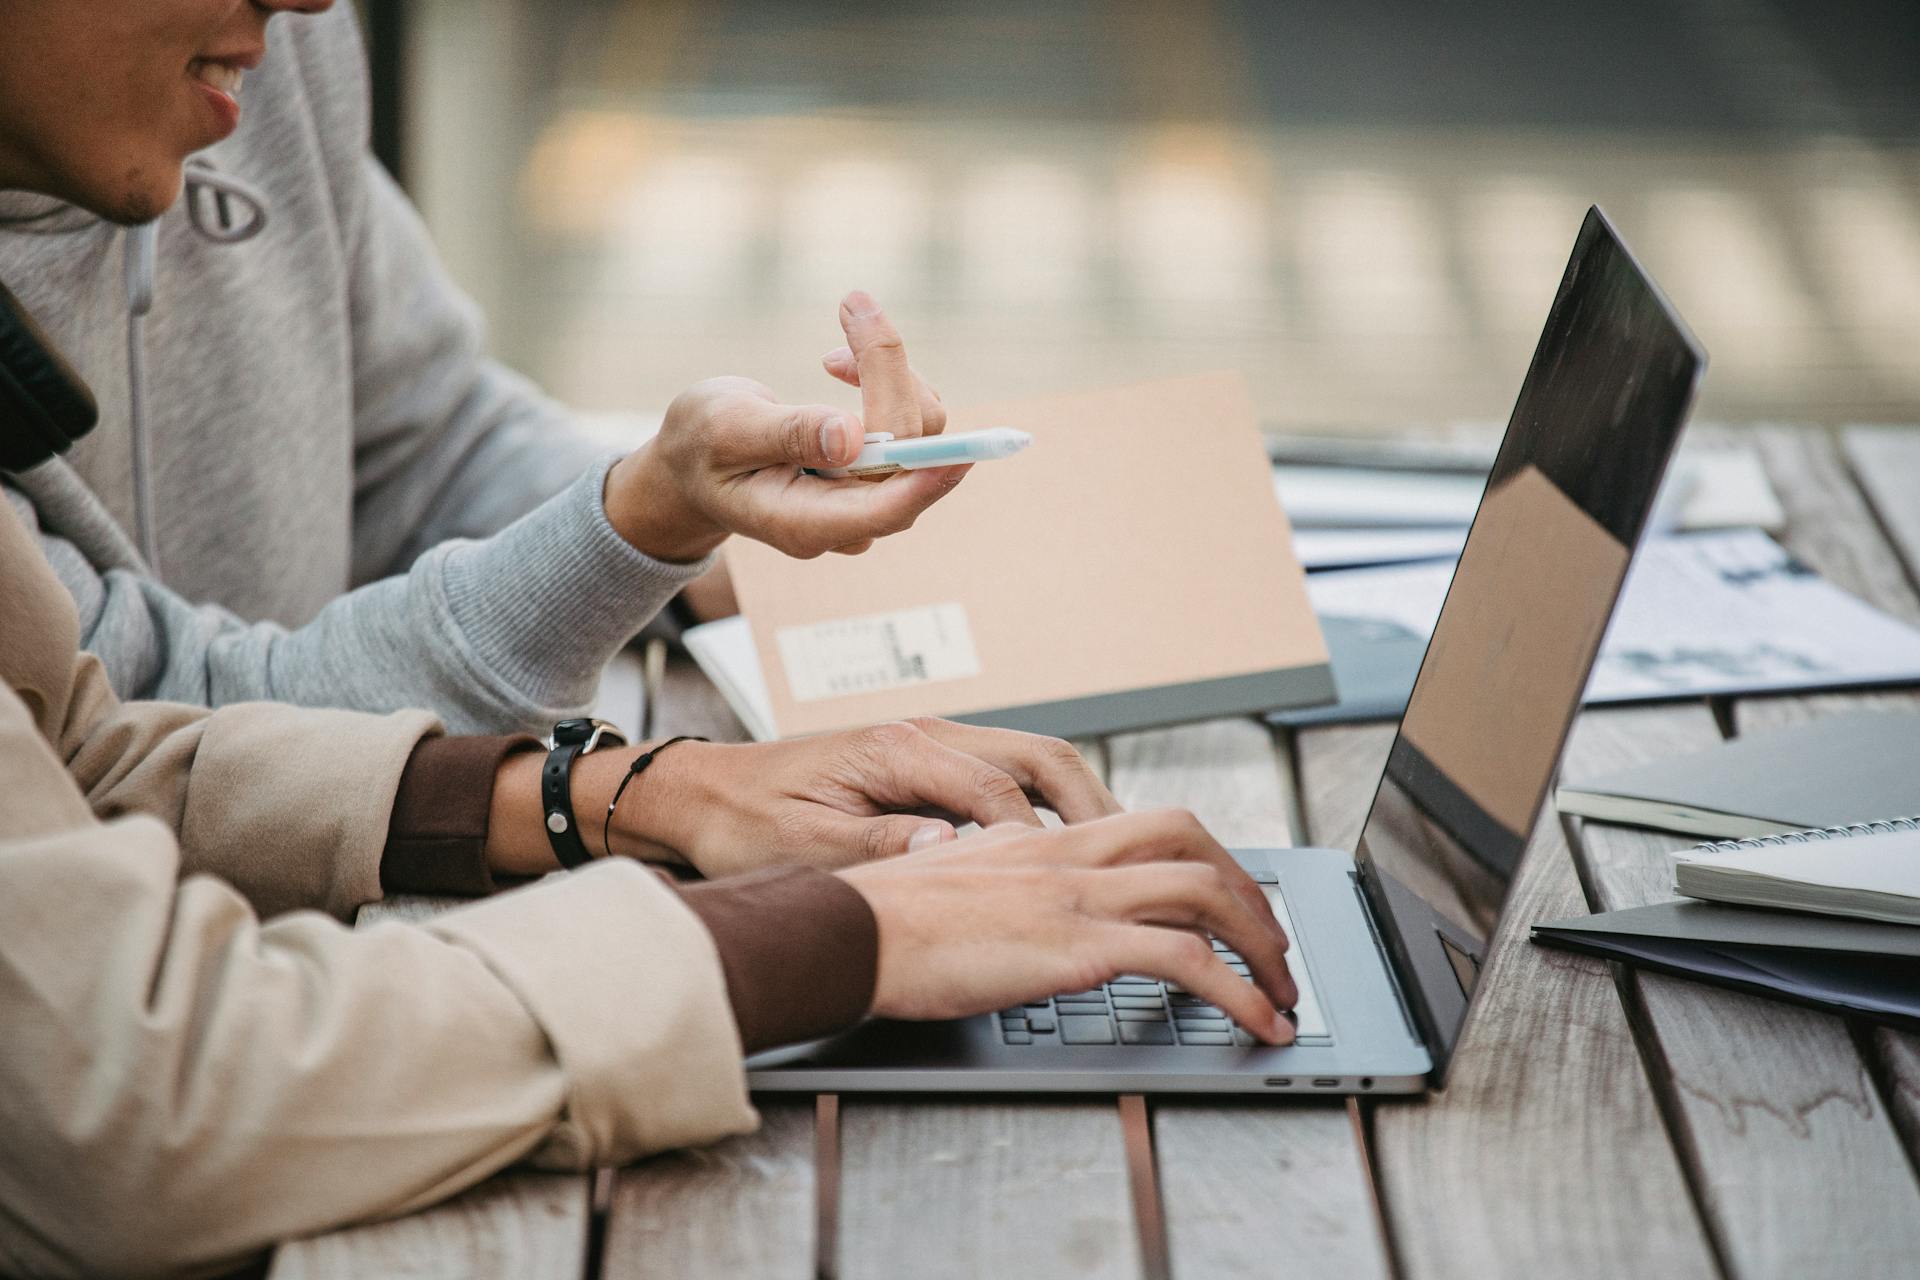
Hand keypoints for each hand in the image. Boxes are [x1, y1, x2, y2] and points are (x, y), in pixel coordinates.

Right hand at [603, 291, 960, 562]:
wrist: (693, 463)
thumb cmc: (700, 446)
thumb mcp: (724, 430)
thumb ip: (786, 434)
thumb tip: (850, 439)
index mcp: (803, 522)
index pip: (883, 509)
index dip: (925, 480)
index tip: (961, 454)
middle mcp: (846, 520)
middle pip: (906, 455)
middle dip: (889, 373)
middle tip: (853, 303)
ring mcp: (865, 500)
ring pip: (918, 435)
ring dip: (886, 371)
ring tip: (836, 336)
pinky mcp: (877, 473)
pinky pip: (910, 426)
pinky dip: (885, 379)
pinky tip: (842, 364)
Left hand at [606, 718, 1122, 877]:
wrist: (699, 796)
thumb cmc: (744, 823)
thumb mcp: (805, 848)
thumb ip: (882, 847)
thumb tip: (952, 853)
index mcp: (898, 749)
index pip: (999, 789)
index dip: (1040, 840)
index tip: (1070, 883)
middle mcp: (925, 736)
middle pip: (1041, 756)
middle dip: (1093, 807)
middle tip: (1134, 863)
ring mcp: (930, 746)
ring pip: (1034, 761)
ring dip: (1080, 804)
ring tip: (1118, 857)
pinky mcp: (926, 767)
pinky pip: (1009, 776)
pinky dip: (1049, 808)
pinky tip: (1065, 850)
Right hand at [837, 811, 1298, 1044]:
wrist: (846, 932)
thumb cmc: (878, 919)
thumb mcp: (950, 880)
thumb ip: (994, 881)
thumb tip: (1009, 902)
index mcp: (1041, 842)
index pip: (1149, 825)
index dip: (1205, 859)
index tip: (1228, 901)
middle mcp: (1069, 857)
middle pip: (1193, 842)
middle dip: (1250, 893)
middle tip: (1273, 945)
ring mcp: (1077, 897)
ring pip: (1206, 893)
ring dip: (1262, 946)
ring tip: (1283, 995)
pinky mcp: (1076, 948)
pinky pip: (1187, 961)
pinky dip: (1240, 992)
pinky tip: (1257, 1024)